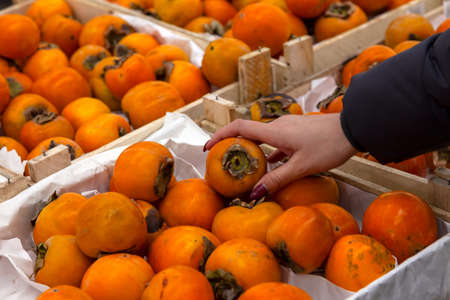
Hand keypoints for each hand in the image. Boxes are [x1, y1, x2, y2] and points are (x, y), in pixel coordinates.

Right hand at [203, 113, 356, 198]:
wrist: (353, 128)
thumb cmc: (328, 146)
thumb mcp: (301, 167)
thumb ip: (277, 179)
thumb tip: (253, 194)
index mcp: (275, 131)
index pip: (239, 128)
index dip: (220, 136)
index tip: (208, 147)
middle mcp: (278, 126)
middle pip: (248, 133)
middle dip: (234, 146)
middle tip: (224, 162)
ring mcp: (288, 127)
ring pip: (263, 138)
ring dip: (253, 151)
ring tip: (247, 168)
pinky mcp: (297, 131)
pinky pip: (276, 141)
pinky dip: (270, 152)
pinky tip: (273, 164)